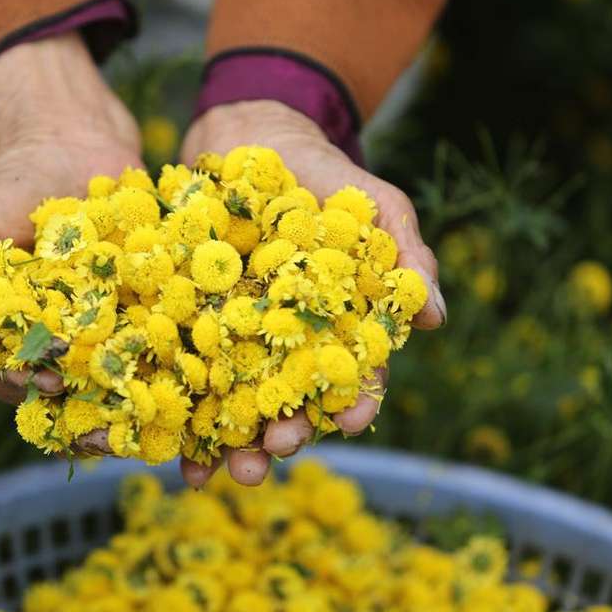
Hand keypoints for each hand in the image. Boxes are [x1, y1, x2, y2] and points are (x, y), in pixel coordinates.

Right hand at [0, 33, 141, 403]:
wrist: (69, 140)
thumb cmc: (7, 188)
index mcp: (16, 336)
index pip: (18, 382)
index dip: (33, 392)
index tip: (52, 384)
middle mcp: (63, 339)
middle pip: (74, 396)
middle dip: (91, 420)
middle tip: (112, 434)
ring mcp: (108, 324)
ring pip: (120, 379)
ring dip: (134, 405)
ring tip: (151, 422)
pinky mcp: (149, 304)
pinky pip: (160, 339)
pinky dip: (172, 359)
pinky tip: (187, 373)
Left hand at [177, 100, 446, 487]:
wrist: (251, 139)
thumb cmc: (324, 177)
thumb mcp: (376, 207)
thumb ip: (405, 255)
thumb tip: (437, 316)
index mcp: (336, 329)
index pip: (352, 378)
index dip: (354, 403)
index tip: (349, 421)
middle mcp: (285, 346)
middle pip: (288, 405)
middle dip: (284, 436)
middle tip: (273, 454)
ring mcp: (235, 338)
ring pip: (235, 403)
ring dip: (230, 443)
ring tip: (222, 472)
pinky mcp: (188, 324)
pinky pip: (184, 373)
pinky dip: (179, 411)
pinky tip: (174, 447)